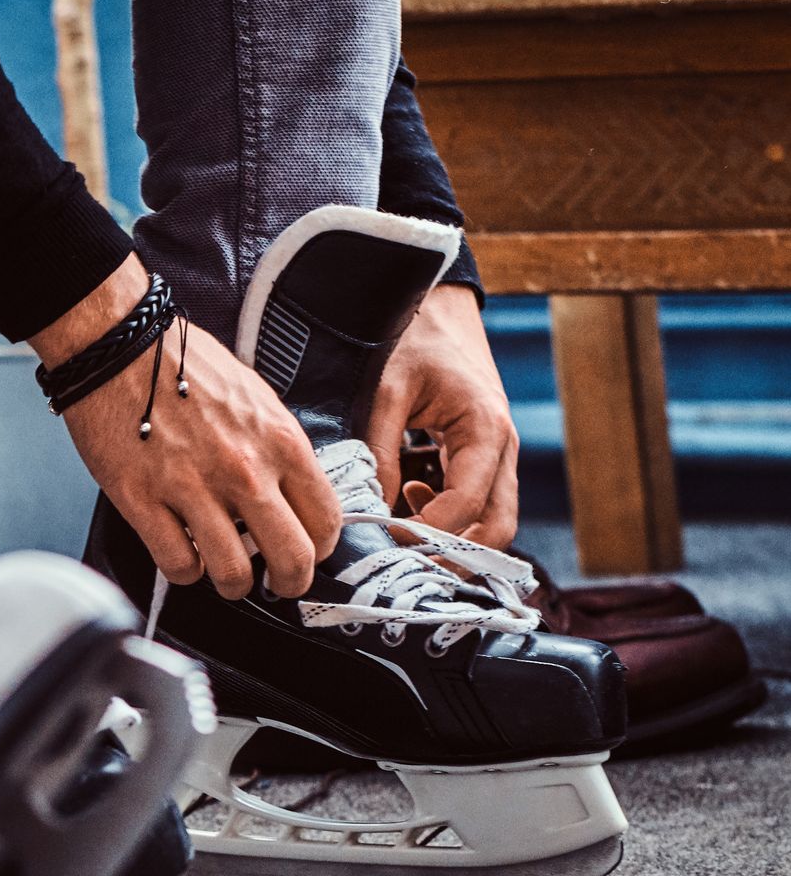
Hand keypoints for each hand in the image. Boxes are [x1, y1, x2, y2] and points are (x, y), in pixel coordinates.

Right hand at [32, 256, 339, 598]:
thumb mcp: (254, 399)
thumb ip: (276, 448)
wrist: (120, 347)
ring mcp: (192, 489)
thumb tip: (287, 495)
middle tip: (276, 585)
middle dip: (288, 583)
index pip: (326, 519)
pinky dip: (184, 569)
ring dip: (232, 584)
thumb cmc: (182, 366)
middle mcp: (244, 470)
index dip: (320, 549)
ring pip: (233, 574)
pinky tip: (183, 552)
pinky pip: (178, 564)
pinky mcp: (144, 502)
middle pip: (292, 559)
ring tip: (223, 573)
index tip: (307, 552)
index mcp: (279, 441)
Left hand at [365, 283, 518, 547]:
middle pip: (498, 527)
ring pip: (492, 521)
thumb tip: (372, 511)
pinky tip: (408, 501)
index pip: (467, 504)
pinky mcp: (482, 457)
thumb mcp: (386, 392)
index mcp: (485, 429)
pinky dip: (447, 518)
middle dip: (456, 557)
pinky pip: (477, 503)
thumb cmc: (411, 340)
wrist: (435, 305)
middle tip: (405, 569)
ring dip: (452, 540)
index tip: (388, 544)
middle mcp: (502, 448)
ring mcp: (497, 455)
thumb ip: (380, 454)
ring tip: (400, 537)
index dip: (429, 533)